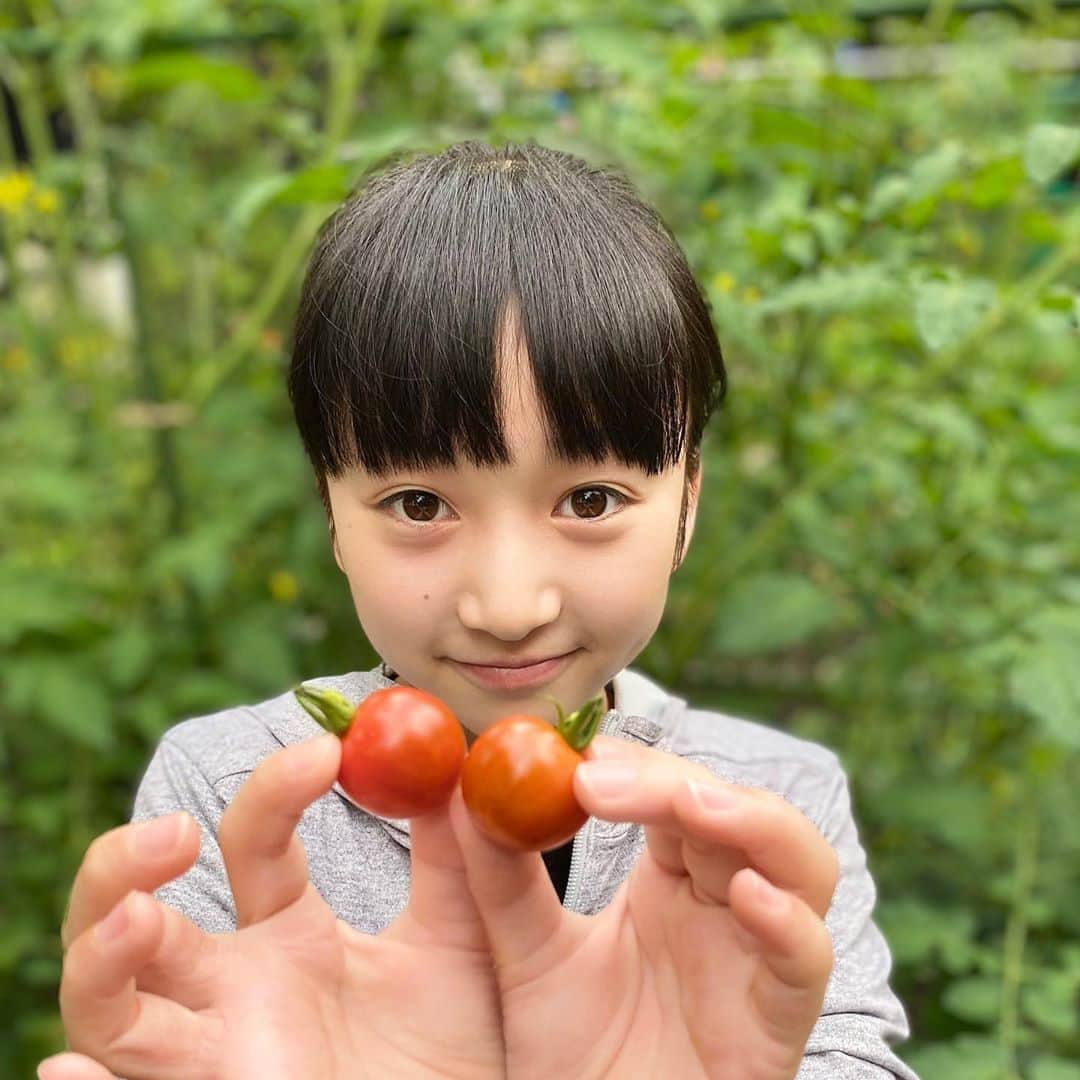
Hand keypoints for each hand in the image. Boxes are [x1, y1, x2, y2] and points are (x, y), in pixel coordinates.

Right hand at [44, 735, 502, 1079]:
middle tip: (177, 832)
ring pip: (108, 1007)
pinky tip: (66, 1069)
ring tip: (138, 919)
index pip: (251, 838)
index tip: (328, 750)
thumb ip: (455, 852)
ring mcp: (220, 1049)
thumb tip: (455, 760)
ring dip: (97, 958)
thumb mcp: (463, 931)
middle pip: (133, 913)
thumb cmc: (467, 1040)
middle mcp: (237, 986)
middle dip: (125, 863)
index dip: (276, 788)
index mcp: (291, 933)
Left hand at [450, 734, 839, 1079]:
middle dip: (675, 783)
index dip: (637, 766)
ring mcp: (758, 960)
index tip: (577, 752)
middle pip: (734, 812)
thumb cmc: (573, 1060)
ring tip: (691, 804)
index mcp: (674, 882)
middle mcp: (724, 908)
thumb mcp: (526, 958)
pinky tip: (749, 895)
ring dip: (751, 821)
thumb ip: (498, 878)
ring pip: (800, 864)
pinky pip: (805, 963)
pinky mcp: (776, 1026)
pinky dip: (788, 923)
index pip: (674, 795)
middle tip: (601, 777)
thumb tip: (457, 788)